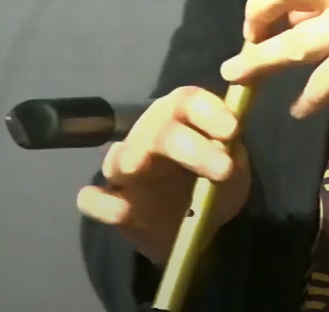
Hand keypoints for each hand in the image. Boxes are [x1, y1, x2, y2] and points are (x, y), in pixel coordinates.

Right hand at [75, 86, 251, 263]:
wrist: (196, 227)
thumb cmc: (214, 184)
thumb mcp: (235, 169)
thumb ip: (233, 154)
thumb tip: (228, 143)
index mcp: (181, 120)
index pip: (187, 101)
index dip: (208, 110)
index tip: (232, 129)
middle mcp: (148, 137)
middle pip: (160, 130)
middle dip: (190, 146)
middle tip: (223, 170)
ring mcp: (126, 171)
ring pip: (118, 158)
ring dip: (129, 160)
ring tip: (137, 167)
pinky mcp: (112, 202)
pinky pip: (93, 200)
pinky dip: (102, 204)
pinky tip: (120, 212)